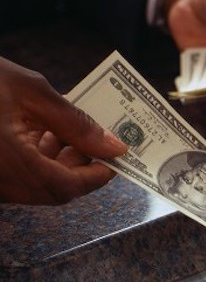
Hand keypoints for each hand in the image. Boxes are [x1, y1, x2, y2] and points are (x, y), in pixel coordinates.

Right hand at [0, 57, 127, 204]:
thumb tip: (112, 145)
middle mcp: (0, 183)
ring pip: (36, 184)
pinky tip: (40, 131)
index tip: (117, 160)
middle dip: (80, 166)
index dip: (98, 176)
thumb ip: (75, 122)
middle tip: (97, 141)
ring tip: (68, 130)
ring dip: (58, 161)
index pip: (68, 188)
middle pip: (54, 189)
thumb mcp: (30, 91)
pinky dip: (36, 159)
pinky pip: (17, 176)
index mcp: (13, 166)